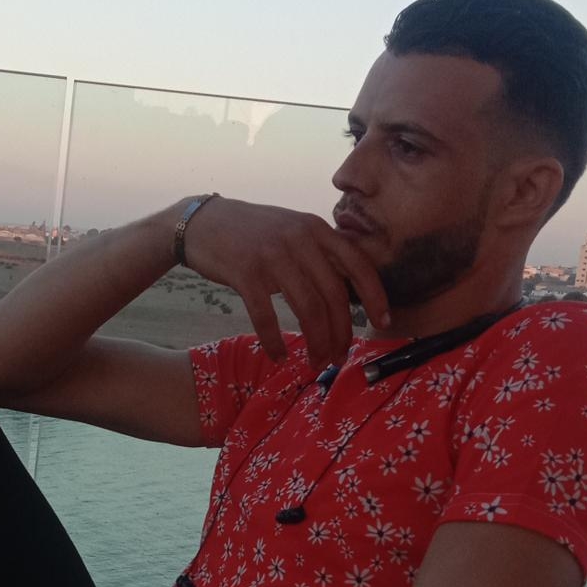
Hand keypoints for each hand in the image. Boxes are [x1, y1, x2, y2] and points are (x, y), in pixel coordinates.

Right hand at [183, 199, 390, 367]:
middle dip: (341, 333)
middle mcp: (300, 239)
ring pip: (307, 309)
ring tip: (317, 362)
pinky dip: (274, 342)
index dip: (375, 295)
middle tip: (339, 358)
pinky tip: (279, 356)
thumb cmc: (252, 234)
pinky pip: (266, 316)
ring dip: (316, 343)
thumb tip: (346, 294)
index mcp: (317, 229)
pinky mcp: (245, 272)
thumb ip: (319, 253)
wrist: (203, 223)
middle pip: (333, 296)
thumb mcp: (293, 231)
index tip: (383, 321)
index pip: (358, 264)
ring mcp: (272, 255)